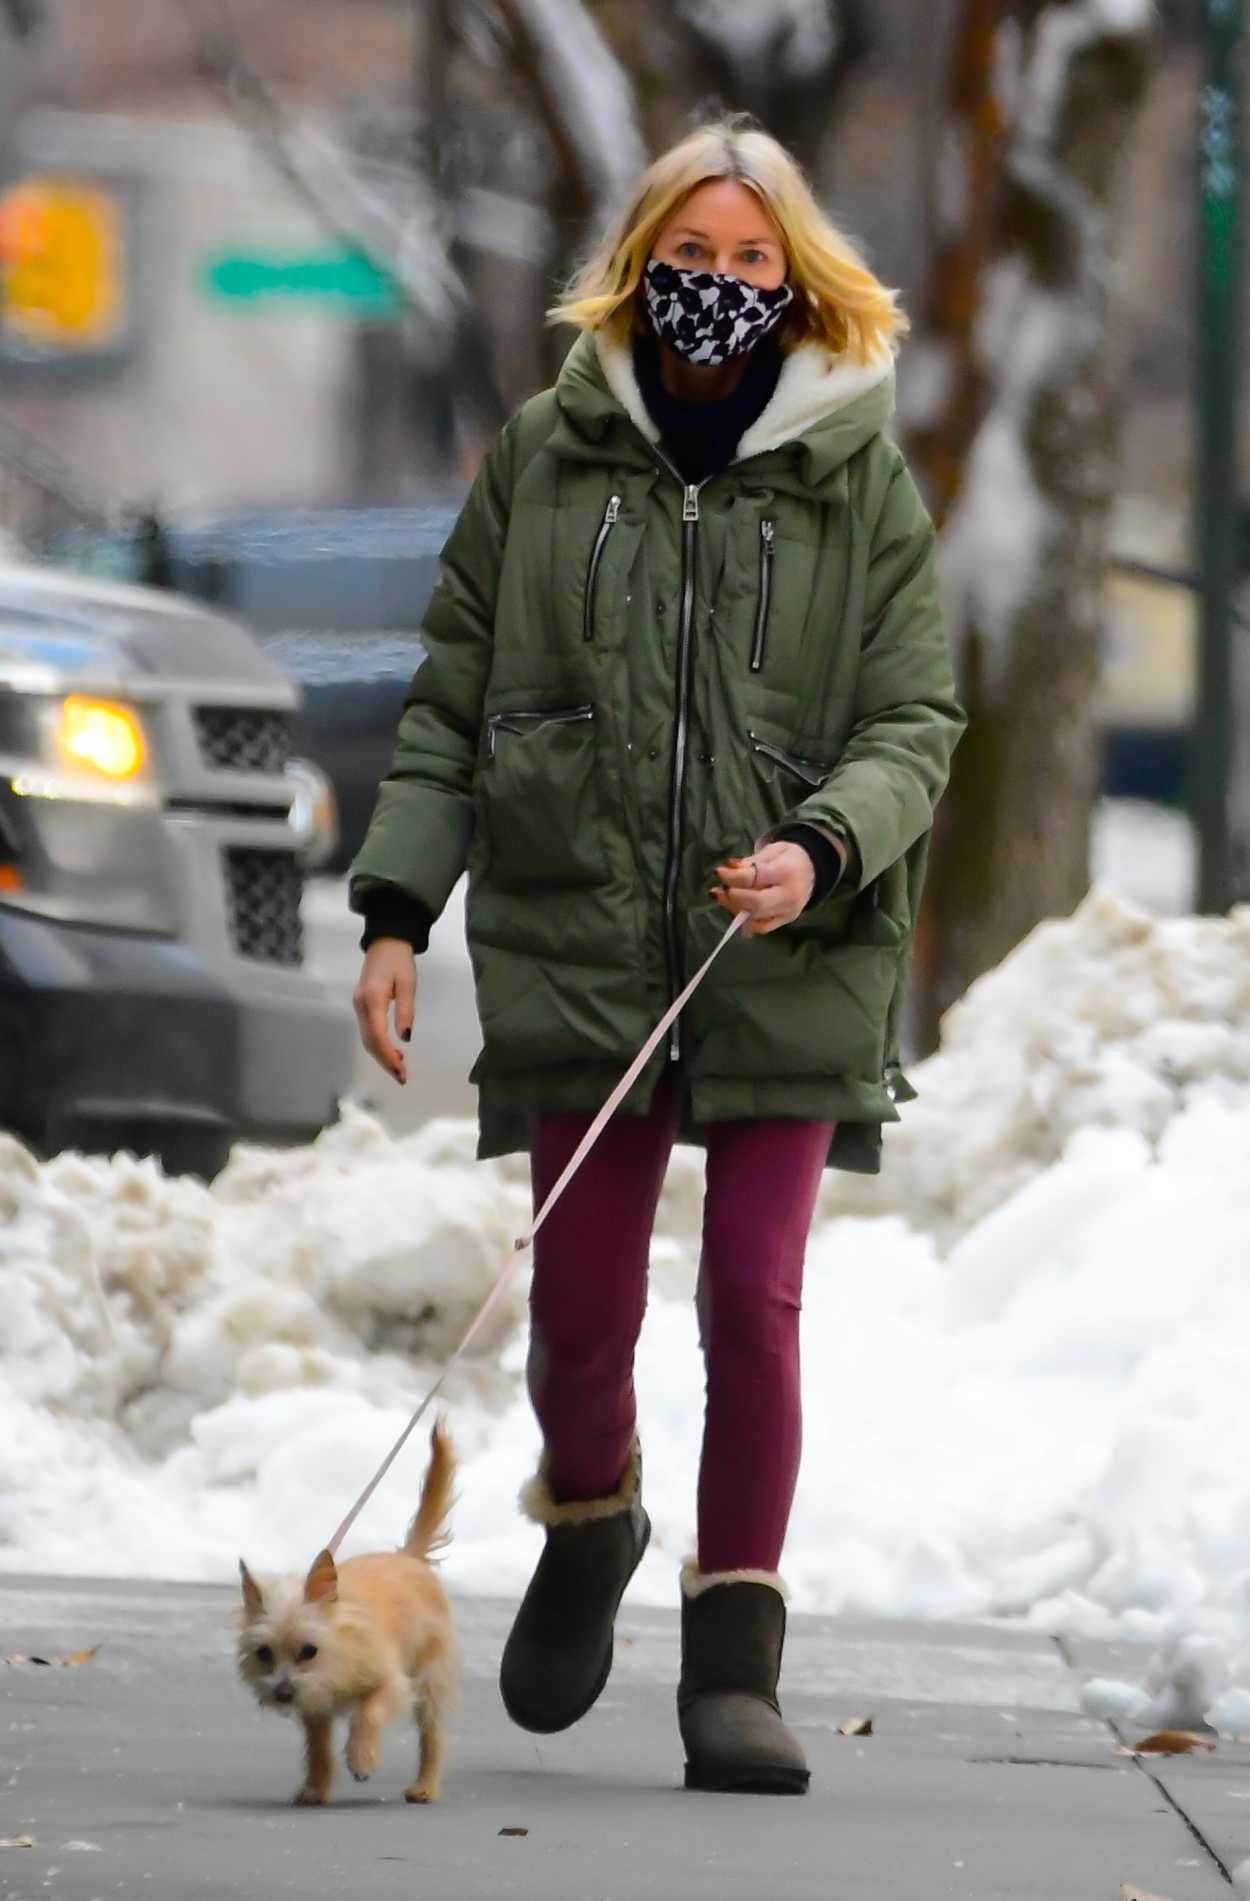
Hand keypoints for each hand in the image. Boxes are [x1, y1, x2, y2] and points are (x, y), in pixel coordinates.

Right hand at [353, 939, 416, 1083]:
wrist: (386, 942)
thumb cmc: (399, 961)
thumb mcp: (408, 984)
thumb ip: (405, 1010)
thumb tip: (405, 1038)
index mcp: (372, 999)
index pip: (377, 1036)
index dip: (389, 1057)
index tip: (402, 1072)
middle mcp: (361, 1005)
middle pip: (370, 1042)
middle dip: (385, 1062)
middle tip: (403, 1078)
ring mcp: (359, 1006)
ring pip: (367, 1039)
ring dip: (382, 1056)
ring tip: (400, 1068)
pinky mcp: (362, 1005)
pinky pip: (368, 1031)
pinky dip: (379, 1045)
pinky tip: (393, 1052)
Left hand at [711, 841, 814, 936]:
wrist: (814, 870)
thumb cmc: (790, 857)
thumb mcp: (773, 850)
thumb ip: (752, 860)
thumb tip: (730, 868)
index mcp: (787, 872)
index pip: (755, 878)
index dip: (732, 877)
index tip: (719, 872)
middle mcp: (789, 895)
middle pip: (756, 903)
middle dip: (731, 898)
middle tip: (717, 891)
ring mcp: (789, 911)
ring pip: (756, 918)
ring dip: (734, 909)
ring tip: (723, 897)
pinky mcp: (786, 921)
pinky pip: (762, 927)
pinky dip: (745, 922)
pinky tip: (735, 910)